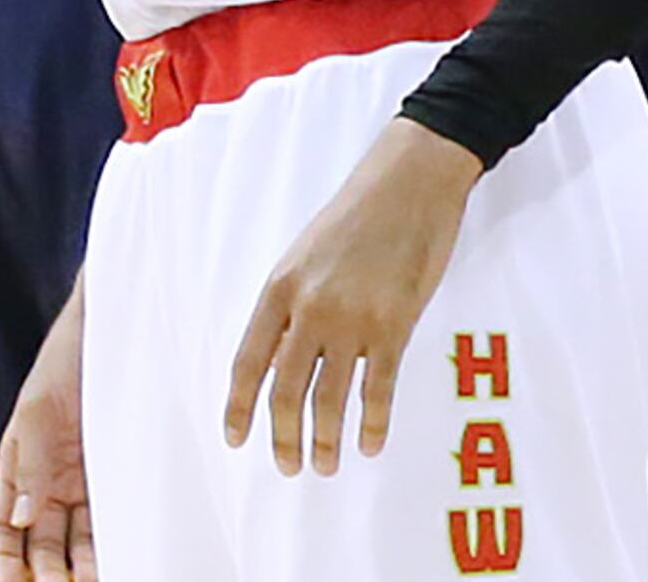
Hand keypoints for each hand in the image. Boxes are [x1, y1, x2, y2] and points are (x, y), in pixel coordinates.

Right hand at [0, 283, 97, 581]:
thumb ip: (30, 467)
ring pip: (78, 532)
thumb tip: (21, 520)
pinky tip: (124, 552)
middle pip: (42, 539)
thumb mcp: (39, 413)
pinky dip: (113, 533)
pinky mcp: (117, 465)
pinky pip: (111, 508)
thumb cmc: (63, 364)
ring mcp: (84, 475)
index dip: (6, 557)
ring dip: (84, 561)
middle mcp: (48, 479)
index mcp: (17, 468)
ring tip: (100, 579)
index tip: (12, 581)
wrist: (112, 327)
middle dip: (47, 570)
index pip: (4, 526)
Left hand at [222, 117, 481, 474]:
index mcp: (280, 289)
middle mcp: (310, 308)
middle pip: (285, 389)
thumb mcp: (305, 253)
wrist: (411, 180)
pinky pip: (378, 386)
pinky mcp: (395, 322)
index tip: (236, 439)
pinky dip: (372, 422)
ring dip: (326, 439)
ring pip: (329, 396)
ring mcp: (353, 318)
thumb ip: (292, 302)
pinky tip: (370, 444)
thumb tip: (283, 354)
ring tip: (327, 465)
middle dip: (283, 437)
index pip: (248, 361)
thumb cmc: (359, 213)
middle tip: (289, 467)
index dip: (239, 406)